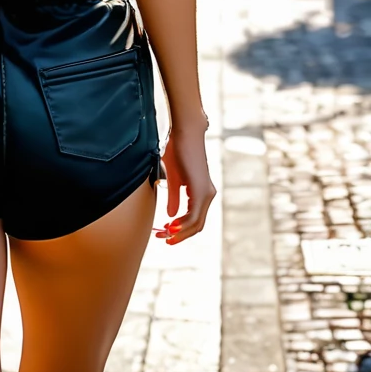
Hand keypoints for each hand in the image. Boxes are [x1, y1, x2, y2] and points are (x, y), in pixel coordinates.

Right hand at [155, 124, 215, 244]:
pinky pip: (193, 215)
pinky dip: (182, 224)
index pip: (194, 220)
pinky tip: (171, 226)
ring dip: (179, 232)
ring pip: (196, 224)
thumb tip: (172, 216)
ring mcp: (206, 193)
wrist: (185, 133)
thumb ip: (174, 197)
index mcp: (201, 192)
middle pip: (196, 226)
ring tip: (164, 235)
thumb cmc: (177, 150)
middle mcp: (208, 195)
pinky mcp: (201, 190)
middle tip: (163, 239)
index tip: (164, 233)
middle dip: (179, 236)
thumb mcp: (174, 179)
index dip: (180, 230)